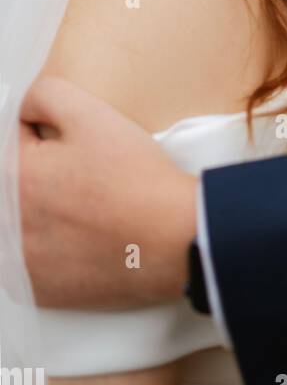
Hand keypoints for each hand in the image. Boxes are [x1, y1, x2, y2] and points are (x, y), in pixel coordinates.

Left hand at [18, 75, 196, 308]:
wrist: (172, 239)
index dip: (50, 138)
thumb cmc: (136, 181)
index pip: (15, 141)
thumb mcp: (92, 113)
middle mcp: (7, 223)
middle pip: (16, 184)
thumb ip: (45, 95)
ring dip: (44, 211)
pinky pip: (31, 260)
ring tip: (86, 208)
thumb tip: (25, 106)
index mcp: (12, 175)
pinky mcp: (39, 289)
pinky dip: (51, 248)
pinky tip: (83, 237)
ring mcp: (21, 261)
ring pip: (22, 222)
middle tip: (85, 178)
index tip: (76, 149)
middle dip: (44, 175)